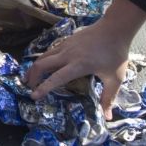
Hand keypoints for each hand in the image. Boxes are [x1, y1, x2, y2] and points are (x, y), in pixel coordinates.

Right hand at [24, 0, 145, 118]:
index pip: (56, 78)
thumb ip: (109, 98)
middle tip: (29, 88)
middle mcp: (67, 55)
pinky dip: (43, 60)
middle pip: (41, 64)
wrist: (115, 28)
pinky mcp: (66, 40)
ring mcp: (65, 46)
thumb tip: (108, 118)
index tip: (34, 96)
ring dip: (34, 67)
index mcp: (78, 65)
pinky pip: (50, 51)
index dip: (43, 88)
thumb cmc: (115, 54)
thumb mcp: (115, 78)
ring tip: (30, 78)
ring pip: (43, 56)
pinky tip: (45, 65)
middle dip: (32, 77)